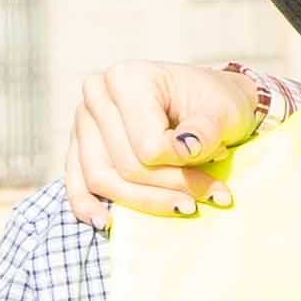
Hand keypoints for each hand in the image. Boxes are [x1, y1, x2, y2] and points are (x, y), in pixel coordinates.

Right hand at [63, 61, 266, 227]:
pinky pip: (76, 182)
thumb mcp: (223, 110)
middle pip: (126, 165)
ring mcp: (83, 120)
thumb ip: (206, 129)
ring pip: (102, 179)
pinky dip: (88, 205)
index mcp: (128, 78)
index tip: (219, 160)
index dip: (183, 166)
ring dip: (143, 202)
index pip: (148, 146)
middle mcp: (97, 95)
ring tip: (185, 208)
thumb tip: (187, 148)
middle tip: (214, 196)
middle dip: (171, 188)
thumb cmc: (213, 103)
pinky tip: (105, 223)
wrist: (204, 100)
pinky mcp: (79, 144)